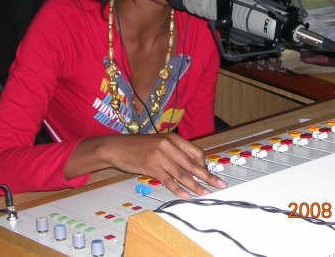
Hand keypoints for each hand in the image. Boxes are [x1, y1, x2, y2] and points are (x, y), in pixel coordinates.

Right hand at [101, 133, 226, 197]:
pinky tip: (186, 195)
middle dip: (207, 176)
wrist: (116, 147)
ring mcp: (159, 156)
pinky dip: (178, 189)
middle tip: (218, 184)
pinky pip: (168, 180)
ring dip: (195, 185)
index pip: (195, 152)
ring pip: (182, 174)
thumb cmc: (138, 146)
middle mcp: (168, 145)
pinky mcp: (151, 167)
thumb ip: (174, 151)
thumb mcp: (158, 143)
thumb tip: (189, 166)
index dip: (204, 164)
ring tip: (204, 193)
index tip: (208, 174)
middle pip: (192, 164)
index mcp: (172, 138)